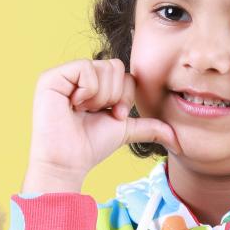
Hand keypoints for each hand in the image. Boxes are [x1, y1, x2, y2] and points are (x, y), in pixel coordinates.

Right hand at [24, 58, 179, 192]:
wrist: (69, 162)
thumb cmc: (91, 146)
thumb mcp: (125, 131)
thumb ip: (149, 127)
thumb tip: (178, 140)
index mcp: (94, 83)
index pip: (125, 74)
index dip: (125, 97)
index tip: (114, 115)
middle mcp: (78, 76)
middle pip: (116, 67)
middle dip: (114, 96)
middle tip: (98, 113)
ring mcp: (64, 75)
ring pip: (103, 67)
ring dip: (100, 96)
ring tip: (84, 111)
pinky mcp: (51, 77)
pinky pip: (85, 68)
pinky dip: (87, 91)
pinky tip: (74, 105)